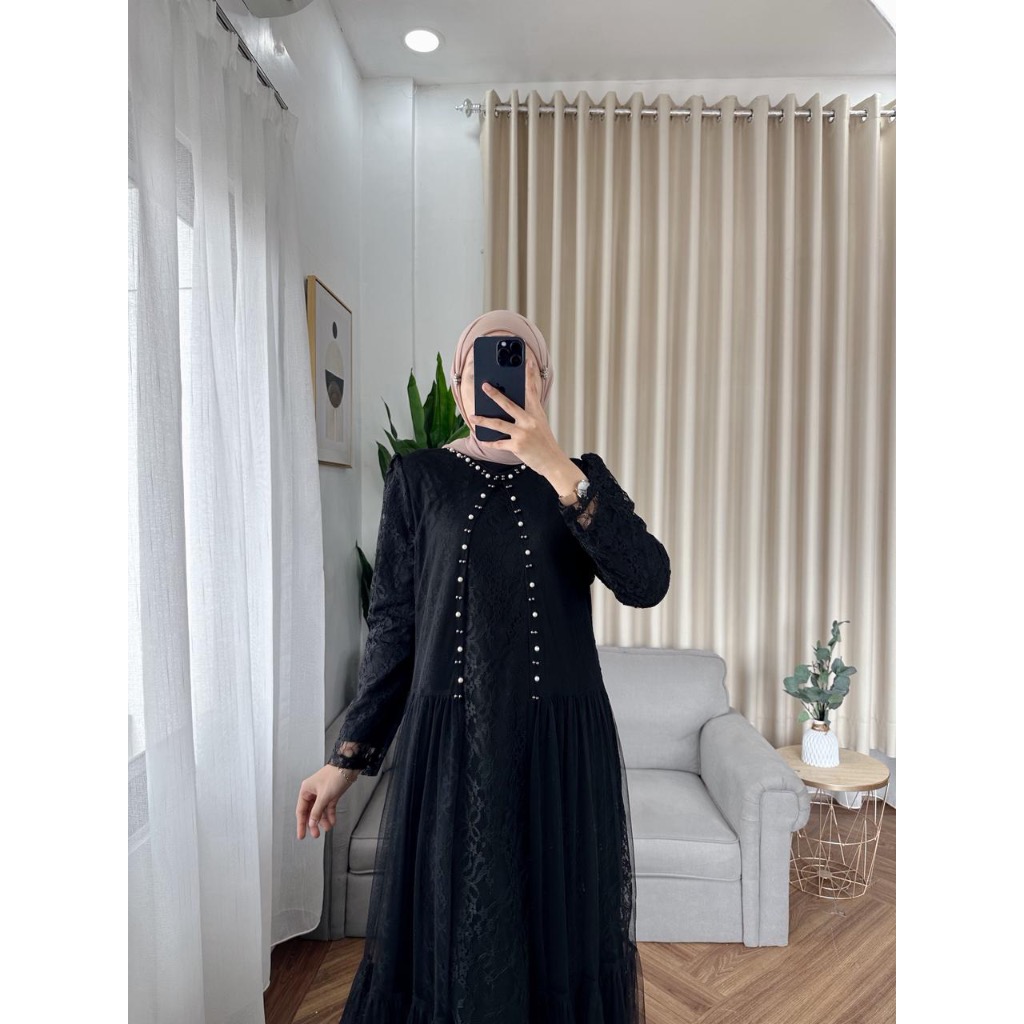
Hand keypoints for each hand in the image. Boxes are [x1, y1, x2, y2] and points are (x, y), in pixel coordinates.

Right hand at [295, 764, 355, 839]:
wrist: (348, 767)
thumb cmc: (334, 776)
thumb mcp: (324, 796)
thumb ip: (317, 811)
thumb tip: (311, 823)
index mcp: (306, 790)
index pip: (301, 811)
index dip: (301, 824)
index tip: (301, 835)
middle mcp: (312, 792)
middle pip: (310, 812)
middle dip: (313, 824)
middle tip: (316, 835)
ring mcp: (322, 794)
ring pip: (320, 811)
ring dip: (323, 820)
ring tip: (327, 828)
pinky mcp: (331, 795)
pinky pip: (328, 808)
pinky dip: (330, 815)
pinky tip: (332, 821)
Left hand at [470, 356, 566, 475]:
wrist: (553, 462)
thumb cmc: (545, 442)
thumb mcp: (540, 424)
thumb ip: (527, 415)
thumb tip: (508, 409)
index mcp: (536, 413)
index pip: (533, 390)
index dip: (531, 375)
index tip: (528, 362)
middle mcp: (529, 421)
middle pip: (509, 404)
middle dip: (495, 395)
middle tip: (485, 386)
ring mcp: (523, 433)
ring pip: (498, 424)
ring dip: (483, 420)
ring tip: (472, 416)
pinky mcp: (517, 446)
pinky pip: (499, 443)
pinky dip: (489, 441)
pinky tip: (482, 439)